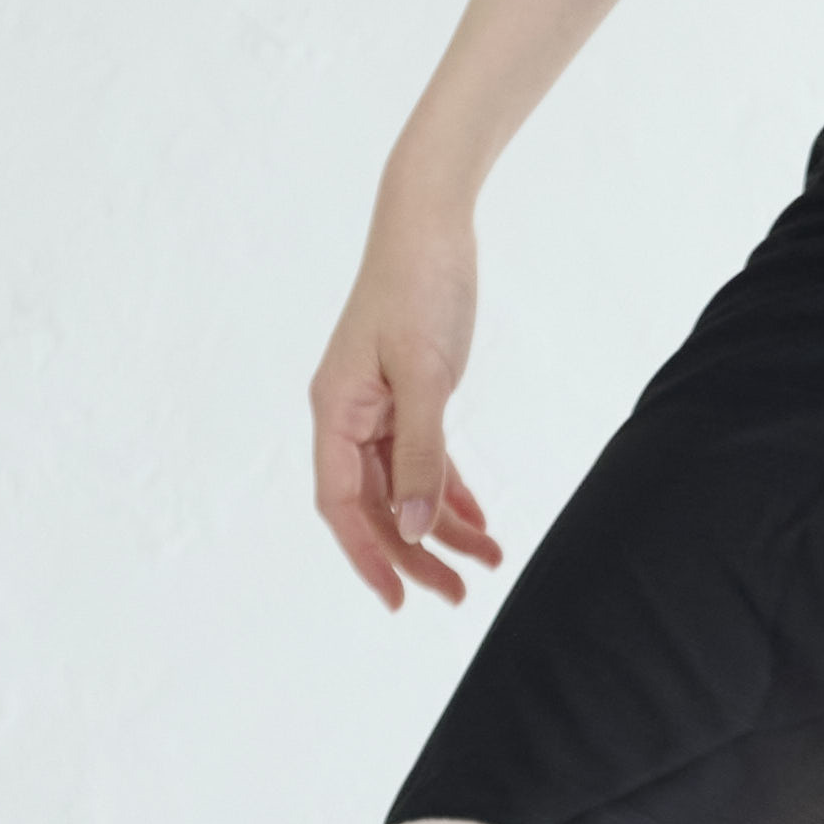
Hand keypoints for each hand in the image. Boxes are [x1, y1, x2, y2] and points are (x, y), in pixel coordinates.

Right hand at [309, 197, 507, 616]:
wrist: (429, 222)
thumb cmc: (420, 286)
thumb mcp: (426, 375)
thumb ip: (422, 452)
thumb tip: (416, 526)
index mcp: (335, 411)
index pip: (341, 503)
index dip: (368, 556)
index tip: (399, 600)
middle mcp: (347, 415)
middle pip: (374, 505)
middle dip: (416, 554)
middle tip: (460, 596)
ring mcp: (375, 406)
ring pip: (403, 486)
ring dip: (442, 527)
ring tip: (489, 562)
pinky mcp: (407, 394)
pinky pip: (423, 458)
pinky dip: (450, 489)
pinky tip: (480, 520)